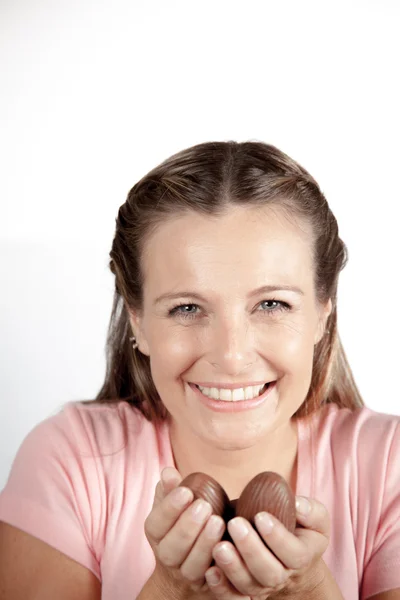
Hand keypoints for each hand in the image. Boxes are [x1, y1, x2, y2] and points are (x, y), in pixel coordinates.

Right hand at [144, 467, 226, 597]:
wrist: (185, 561)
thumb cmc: (180, 522)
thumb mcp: (172, 504)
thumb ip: (170, 489)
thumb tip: (168, 471)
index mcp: (156, 533)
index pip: (156, 523)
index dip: (169, 508)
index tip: (185, 491)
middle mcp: (166, 556)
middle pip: (172, 548)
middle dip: (187, 527)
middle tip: (204, 506)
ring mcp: (185, 574)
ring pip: (192, 566)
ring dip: (205, 544)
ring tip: (218, 521)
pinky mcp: (205, 585)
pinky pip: (213, 581)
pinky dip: (221, 565)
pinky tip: (230, 545)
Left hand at [204, 496, 329, 598]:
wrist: (291, 561)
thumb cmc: (301, 532)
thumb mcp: (315, 519)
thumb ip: (310, 511)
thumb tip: (296, 504)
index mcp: (302, 558)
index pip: (293, 553)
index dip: (277, 537)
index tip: (261, 516)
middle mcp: (282, 577)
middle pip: (268, 572)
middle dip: (251, 548)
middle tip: (236, 524)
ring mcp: (261, 587)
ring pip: (248, 585)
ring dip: (233, 567)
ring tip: (220, 545)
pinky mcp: (243, 591)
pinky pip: (232, 597)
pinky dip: (221, 587)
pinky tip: (210, 570)